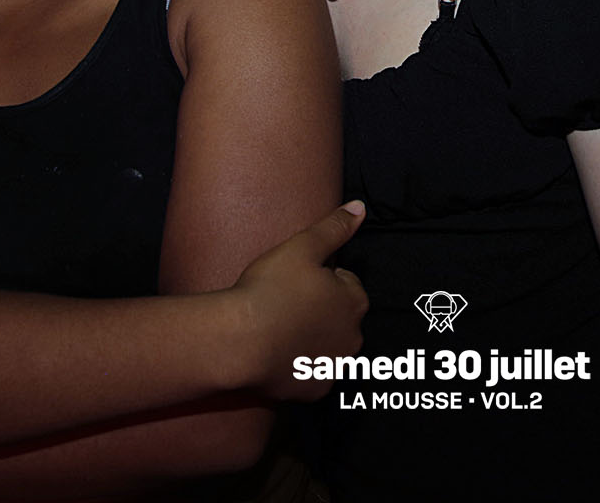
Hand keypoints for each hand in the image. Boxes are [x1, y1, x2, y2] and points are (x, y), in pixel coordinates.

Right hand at [232, 202, 368, 400]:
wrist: (239, 342)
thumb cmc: (270, 290)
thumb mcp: (303, 246)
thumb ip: (335, 226)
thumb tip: (360, 208)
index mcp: (355, 301)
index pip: (345, 283)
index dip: (320, 279)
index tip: (296, 281)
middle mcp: (354, 337)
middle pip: (339, 317)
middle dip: (320, 310)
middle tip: (285, 303)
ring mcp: (335, 367)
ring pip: (327, 346)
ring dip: (311, 338)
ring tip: (279, 328)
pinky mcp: (314, 390)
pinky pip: (311, 373)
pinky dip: (299, 365)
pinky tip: (277, 354)